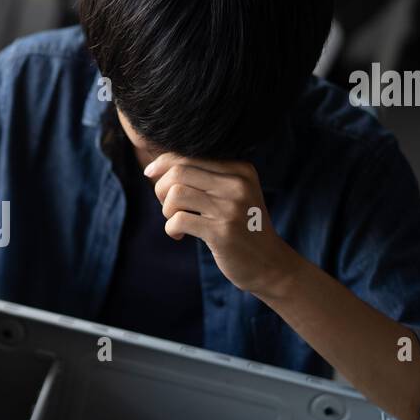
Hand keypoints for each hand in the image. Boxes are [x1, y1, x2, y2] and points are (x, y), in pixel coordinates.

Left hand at [144, 153, 299, 296]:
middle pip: (179, 170)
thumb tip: (154, 164)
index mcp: (240, 169)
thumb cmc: (241, 227)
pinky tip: (180, 236)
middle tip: (167, 207)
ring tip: (176, 221)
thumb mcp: (231, 195)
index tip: (150, 175)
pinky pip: (179, 220)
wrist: (269, 264)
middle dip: (161, 188)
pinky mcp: (222, 232)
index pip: (189, 155)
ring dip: (166, 210)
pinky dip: (171, 228)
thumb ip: (204, 177)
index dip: (162, 163)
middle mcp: (238, 184)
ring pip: (176, 193)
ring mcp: (231, 208)